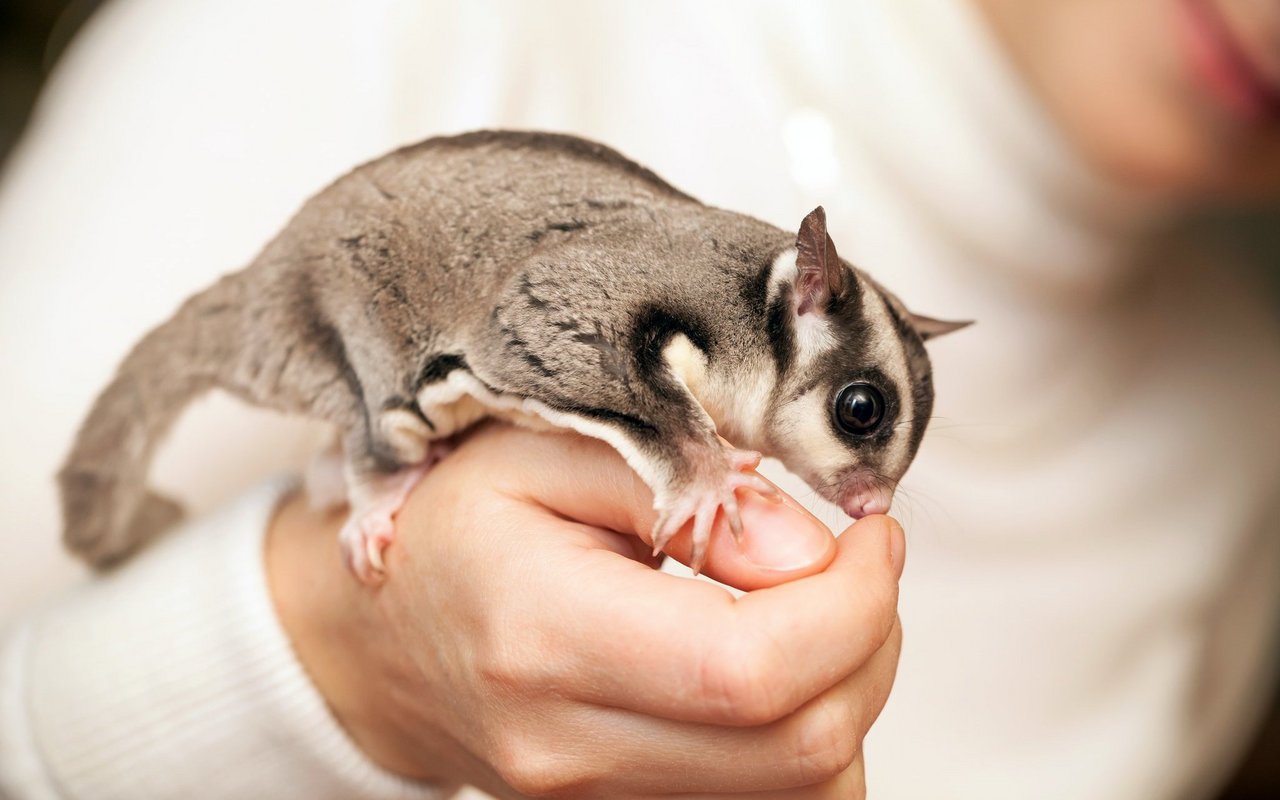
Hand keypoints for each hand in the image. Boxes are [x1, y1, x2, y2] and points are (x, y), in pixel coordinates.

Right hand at [268, 423, 903, 797]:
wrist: (384, 636)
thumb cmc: (462, 524)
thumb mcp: (554, 447)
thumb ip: (688, 482)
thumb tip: (811, 558)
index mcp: (544, 633)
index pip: (750, 670)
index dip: (854, 603)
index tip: (873, 538)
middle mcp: (567, 745)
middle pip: (801, 746)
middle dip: (870, 643)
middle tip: (855, 564)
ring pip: (806, 790)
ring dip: (849, 691)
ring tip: (808, 608)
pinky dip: (811, 737)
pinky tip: (778, 666)